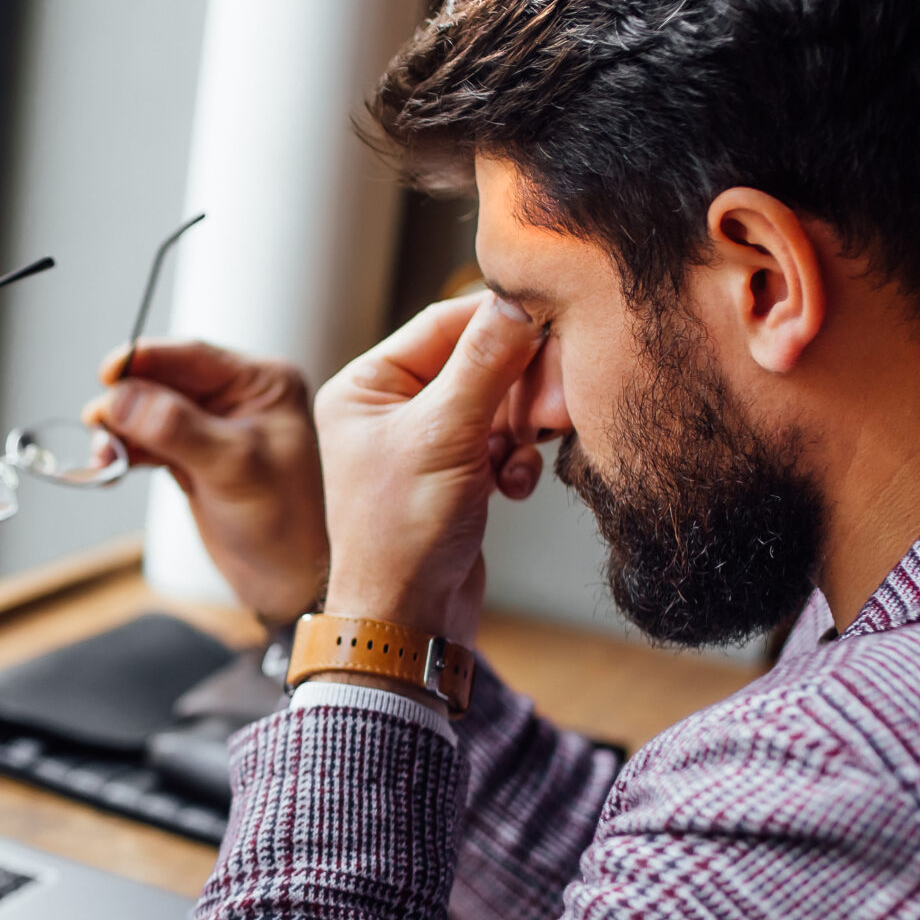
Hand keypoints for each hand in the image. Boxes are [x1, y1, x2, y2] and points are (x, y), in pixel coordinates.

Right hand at [82, 340, 327, 627]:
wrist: (284, 580)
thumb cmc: (281, 523)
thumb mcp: (232, 467)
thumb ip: (176, 428)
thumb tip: (120, 397)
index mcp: (264, 382)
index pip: (193, 356)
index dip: (145, 360)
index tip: (107, 372)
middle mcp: (239, 396)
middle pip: (164, 381)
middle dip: (127, 402)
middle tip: (99, 428)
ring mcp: (213, 425)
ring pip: (149, 410)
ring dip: (120, 428)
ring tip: (102, 455)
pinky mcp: (192, 454)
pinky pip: (148, 438)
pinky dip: (126, 449)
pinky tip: (110, 466)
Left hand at [314, 291, 544, 646]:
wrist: (408, 623)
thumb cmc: (401, 535)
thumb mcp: (445, 435)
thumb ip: (486, 362)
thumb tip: (519, 296)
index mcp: (366, 386)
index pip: (443, 322)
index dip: (500, 320)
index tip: (552, 320)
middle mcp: (391, 407)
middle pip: (478, 359)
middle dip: (521, 382)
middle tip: (552, 404)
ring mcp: (425, 442)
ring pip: (499, 401)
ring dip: (523, 425)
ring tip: (527, 452)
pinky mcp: (455, 474)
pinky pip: (502, 442)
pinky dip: (517, 459)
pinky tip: (513, 487)